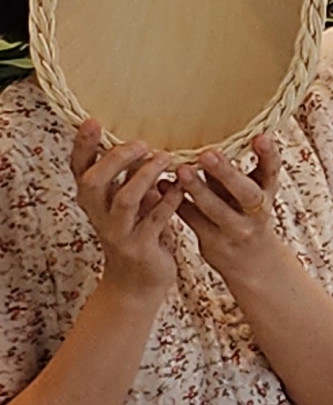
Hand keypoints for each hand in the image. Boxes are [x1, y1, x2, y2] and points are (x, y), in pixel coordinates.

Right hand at [69, 123, 184, 307]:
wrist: (138, 283)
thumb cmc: (137, 234)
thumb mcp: (130, 205)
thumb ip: (132, 180)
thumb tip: (147, 146)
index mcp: (94, 200)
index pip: (79, 168)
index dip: (82, 146)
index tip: (92, 121)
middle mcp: (99, 215)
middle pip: (94, 181)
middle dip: (115, 159)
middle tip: (142, 143)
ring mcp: (118, 233)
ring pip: (125, 200)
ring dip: (144, 177)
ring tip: (165, 159)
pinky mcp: (140, 247)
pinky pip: (155, 220)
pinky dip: (169, 201)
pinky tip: (182, 187)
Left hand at [173, 137, 287, 286]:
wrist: (252, 261)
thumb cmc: (245, 215)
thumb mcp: (248, 193)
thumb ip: (232, 173)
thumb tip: (209, 136)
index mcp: (268, 193)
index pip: (273, 172)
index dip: (268, 155)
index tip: (260, 136)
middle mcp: (257, 213)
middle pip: (247, 194)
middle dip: (227, 174)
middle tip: (208, 154)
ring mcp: (237, 230)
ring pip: (217, 210)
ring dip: (198, 190)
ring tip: (181, 170)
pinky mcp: (215, 243)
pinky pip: (194, 221)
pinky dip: (177, 203)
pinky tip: (161, 187)